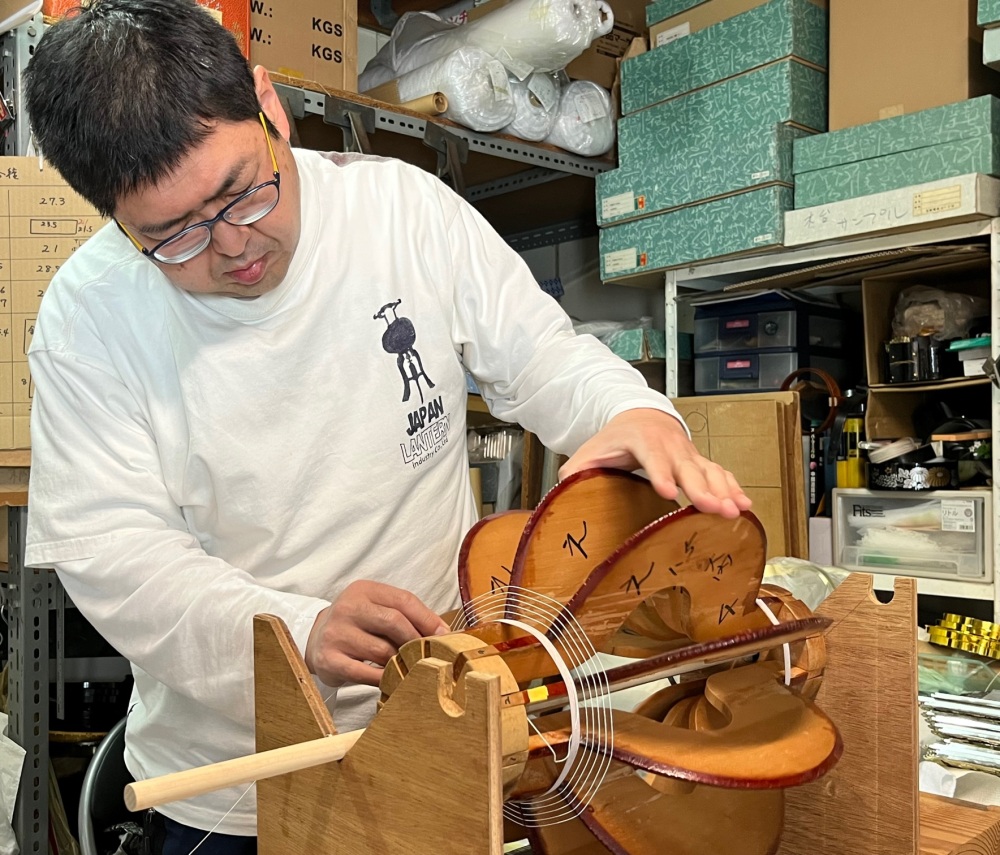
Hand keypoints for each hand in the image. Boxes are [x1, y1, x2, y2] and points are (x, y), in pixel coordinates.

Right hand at [305, 580, 448, 686]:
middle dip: (416, 640)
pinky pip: (365, 673)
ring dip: (401, 662)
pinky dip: (384, 678)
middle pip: (394, 622)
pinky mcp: (329, 659)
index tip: (444, 635)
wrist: (315, 638)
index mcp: (363, 590)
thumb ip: (405, 615)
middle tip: (429, 654)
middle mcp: (347, 608)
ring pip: (382, 651)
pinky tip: (391, 679)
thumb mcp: (376, 608)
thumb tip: (443, 633)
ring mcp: (336, 634)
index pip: (403, 600)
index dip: (427, 619)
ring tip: (409, 667)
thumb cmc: (357, 624)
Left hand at [559, 408, 751, 518]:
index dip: (659, 474)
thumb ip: (575, 472)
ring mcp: (688, 452)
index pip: (651, 457)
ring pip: (709, 470)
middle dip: (702, 488)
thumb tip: (561, 494)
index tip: (667, 492)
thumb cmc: (613, 441)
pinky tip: (744, 506)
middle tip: (713, 509)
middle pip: (687, 467)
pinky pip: (720, 473)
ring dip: (724, 491)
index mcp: (640, 440)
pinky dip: (733, 488)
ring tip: (735, 512)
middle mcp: (670, 444)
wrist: (639, 416)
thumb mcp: (589, 452)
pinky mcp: (700, 461)